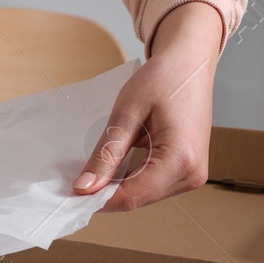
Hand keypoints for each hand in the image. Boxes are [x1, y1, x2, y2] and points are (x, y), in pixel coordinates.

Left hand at [73, 1, 223, 211]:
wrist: (190, 62)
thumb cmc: (163, 78)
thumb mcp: (127, 114)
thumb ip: (106, 154)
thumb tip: (84, 188)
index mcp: (181, 159)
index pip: (132, 196)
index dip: (98, 200)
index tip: (70, 196)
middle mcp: (192, 174)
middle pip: (138, 199)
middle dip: (105, 194)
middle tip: (75, 183)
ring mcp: (193, 175)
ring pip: (144, 195)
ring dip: (117, 188)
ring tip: (93, 172)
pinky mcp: (188, 170)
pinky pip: (152, 185)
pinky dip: (130, 179)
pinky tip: (113, 168)